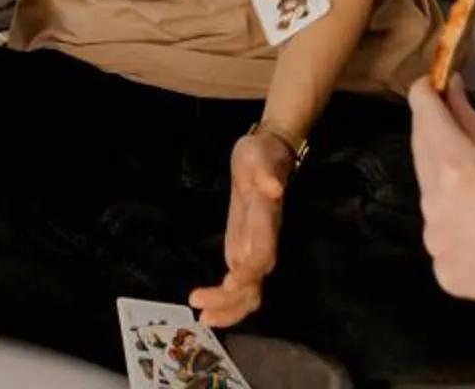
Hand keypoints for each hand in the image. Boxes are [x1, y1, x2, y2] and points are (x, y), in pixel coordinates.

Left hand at [192, 128, 294, 327]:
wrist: (267, 156)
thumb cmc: (260, 156)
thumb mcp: (258, 157)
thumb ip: (265, 173)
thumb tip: (273, 189)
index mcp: (265, 222)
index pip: (261, 255)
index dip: (249, 273)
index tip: (229, 282)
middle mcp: (263, 242)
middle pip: (255, 284)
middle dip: (231, 301)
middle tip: (200, 308)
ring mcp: (255, 250)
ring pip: (250, 292)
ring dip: (229, 310)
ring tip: (203, 318)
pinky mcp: (245, 252)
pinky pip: (241, 287)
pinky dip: (226, 302)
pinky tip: (206, 308)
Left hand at [409, 78, 474, 322]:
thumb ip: (471, 121)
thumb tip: (450, 93)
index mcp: (455, 170)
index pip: (424, 118)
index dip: (423, 96)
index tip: (426, 87)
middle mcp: (436, 208)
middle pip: (422, 158)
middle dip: (434, 139)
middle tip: (450, 124)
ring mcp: (438, 246)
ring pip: (432, 204)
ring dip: (446, 189)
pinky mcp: (446, 275)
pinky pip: (444, 242)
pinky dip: (458, 231)